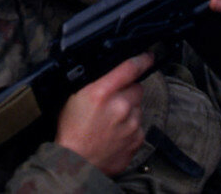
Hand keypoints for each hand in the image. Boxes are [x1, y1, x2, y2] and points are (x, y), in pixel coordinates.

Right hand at [55, 52, 151, 176]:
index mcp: (102, 92)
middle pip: (137, 88)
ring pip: (138, 107)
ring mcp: (132, 124)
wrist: (76, 163)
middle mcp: (121, 106)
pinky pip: (139, 126)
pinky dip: (130, 128)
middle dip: (128, 91)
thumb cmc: (72, 131)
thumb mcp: (75, 97)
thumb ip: (97, 82)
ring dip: (129, 110)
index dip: (142, 59)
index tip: (148, 56)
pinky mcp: (137, 139)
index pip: (130, 67)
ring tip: (110, 122)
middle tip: (113, 101)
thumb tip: (112, 71)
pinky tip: (115, 134)